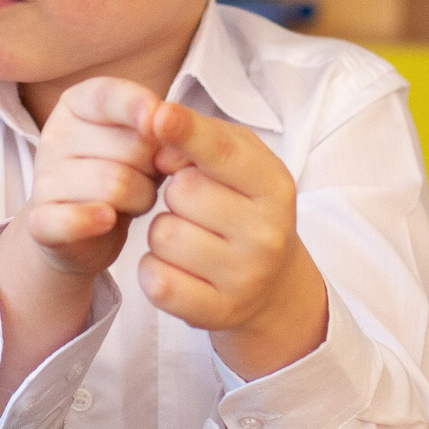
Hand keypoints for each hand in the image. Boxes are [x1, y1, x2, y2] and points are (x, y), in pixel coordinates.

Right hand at [19, 76, 168, 277]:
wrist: (85, 230)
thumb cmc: (125, 171)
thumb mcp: (147, 140)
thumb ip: (163, 131)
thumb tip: (172, 145)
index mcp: (77, 104)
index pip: (109, 96)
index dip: (138, 105)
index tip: (159, 117)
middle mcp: (55, 136)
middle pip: (130, 147)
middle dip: (155, 169)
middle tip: (146, 176)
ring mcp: (43, 179)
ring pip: (116, 186)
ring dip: (141, 200)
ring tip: (134, 201)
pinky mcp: (41, 221)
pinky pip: (71, 220)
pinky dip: (93, 221)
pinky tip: (106, 220)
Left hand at [137, 102, 327, 378]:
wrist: (273, 288)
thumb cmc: (245, 210)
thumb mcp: (241, 165)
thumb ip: (205, 141)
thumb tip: (159, 144)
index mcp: (274, 187)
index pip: (222, 154)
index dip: (186, 132)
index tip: (157, 115)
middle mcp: (266, 235)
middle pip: (181, 193)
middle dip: (175, 194)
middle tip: (198, 209)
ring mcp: (244, 278)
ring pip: (162, 236)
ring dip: (163, 233)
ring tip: (191, 238)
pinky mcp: (216, 313)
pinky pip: (155, 279)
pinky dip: (154, 269)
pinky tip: (179, 268)